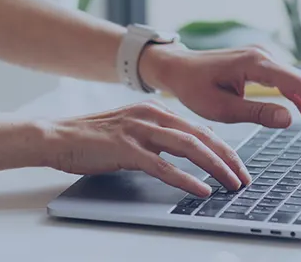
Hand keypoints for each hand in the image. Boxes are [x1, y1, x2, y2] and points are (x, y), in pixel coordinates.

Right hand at [36, 101, 250, 196]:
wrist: (55, 137)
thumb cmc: (92, 138)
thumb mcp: (134, 130)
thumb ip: (161, 136)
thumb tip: (192, 146)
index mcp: (156, 111)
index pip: (201, 129)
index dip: (224, 149)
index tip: (240, 166)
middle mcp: (152, 116)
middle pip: (202, 136)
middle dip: (229, 159)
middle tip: (244, 178)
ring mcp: (139, 131)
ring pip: (189, 148)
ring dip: (215, 167)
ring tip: (232, 184)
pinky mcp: (126, 149)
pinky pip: (163, 166)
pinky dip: (186, 179)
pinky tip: (201, 189)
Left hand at [140, 45, 300, 150]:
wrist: (178, 68)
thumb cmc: (194, 88)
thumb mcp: (221, 108)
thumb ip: (257, 113)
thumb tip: (291, 120)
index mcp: (255, 64)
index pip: (296, 84)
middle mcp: (264, 56)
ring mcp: (265, 59)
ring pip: (298, 87)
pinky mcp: (264, 66)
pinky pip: (289, 86)